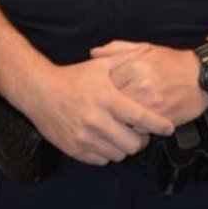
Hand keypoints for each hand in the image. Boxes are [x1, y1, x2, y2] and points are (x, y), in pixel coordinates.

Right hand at [22, 58, 175, 164]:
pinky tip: (107, 140)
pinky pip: (101, 160)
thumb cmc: (73, 77)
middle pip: (132, 143)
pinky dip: (108, 153)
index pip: (140, 117)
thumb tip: (150, 48)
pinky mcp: (73, 148)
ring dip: (125, 147)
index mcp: (107, 99)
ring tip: (124, 136)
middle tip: (141, 133)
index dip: (158, 125)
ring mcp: (84, 137)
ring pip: (118, 154)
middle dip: (142, 140)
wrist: (38, 92)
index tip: (168, 128)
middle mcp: (96, 120)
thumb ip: (128, 57)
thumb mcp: (102, 64)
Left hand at [92, 40, 207, 127]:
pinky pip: (139, 129)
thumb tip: (93, 52)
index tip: (99, 95)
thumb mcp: (146, 49)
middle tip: (103, 112)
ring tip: (118, 120)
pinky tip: (135, 125)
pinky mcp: (161, 118)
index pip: (105, 83)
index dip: (100, 90)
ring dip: (119, 122)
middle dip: (107, 109)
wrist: (204, 76)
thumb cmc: (174, 63)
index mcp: (135, 66)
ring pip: (123, 120)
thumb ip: (118, 49)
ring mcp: (152, 104)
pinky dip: (135, 129)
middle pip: (111, 104)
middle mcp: (142, 85)